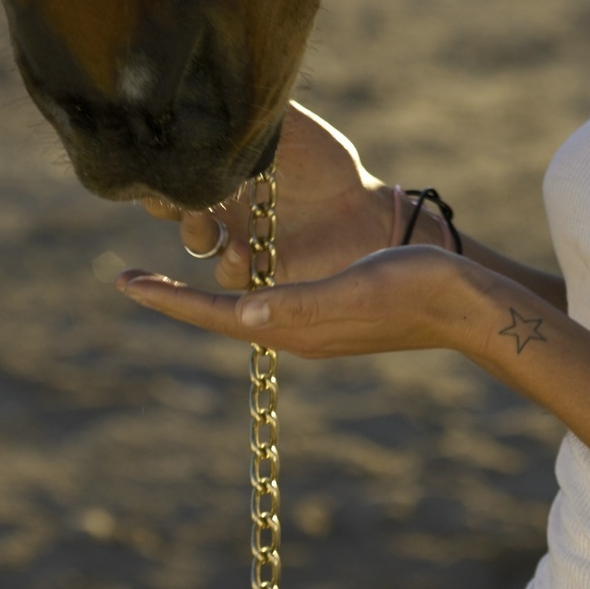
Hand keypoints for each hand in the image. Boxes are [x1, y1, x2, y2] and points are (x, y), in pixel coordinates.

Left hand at [116, 244, 486, 360]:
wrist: (465, 305)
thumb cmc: (413, 289)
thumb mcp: (352, 288)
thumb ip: (298, 302)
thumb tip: (243, 314)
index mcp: (294, 326)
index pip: (215, 315)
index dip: (168, 299)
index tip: (123, 285)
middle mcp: (296, 327)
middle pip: (220, 314)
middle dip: (176, 296)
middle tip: (131, 279)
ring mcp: (314, 320)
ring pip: (244, 304)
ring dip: (207, 286)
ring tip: (177, 264)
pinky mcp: (333, 305)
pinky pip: (272, 295)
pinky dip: (244, 278)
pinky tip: (243, 261)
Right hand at [139, 103, 397, 288]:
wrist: (364, 207)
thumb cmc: (325, 162)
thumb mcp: (291, 129)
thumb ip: (259, 108)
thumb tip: (229, 69)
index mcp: (223, 169)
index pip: (177, 166)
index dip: (161, 162)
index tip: (155, 152)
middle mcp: (221, 206)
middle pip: (171, 204)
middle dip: (162, 197)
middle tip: (167, 187)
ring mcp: (236, 238)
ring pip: (196, 239)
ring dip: (193, 228)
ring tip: (200, 216)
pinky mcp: (257, 269)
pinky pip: (229, 274)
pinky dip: (229, 263)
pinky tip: (240, 250)